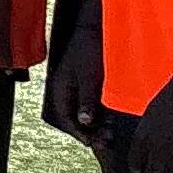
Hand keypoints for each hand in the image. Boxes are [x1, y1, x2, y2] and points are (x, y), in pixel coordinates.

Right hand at [40, 0, 104, 143]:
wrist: (97, 29)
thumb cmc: (90, 50)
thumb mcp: (88, 76)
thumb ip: (85, 99)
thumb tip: (83, 122)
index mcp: (60, 88)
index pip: (65, 117)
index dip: (78, 132)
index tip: (91, 143)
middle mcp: (67, 90)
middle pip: (74, 118)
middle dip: (88, 132)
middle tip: (104, 142)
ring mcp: (77, 88)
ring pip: (84, 113)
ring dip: (96, 125)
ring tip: (111, 133)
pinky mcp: (88, 84)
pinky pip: (92, 105)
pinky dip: (101, 114)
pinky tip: (112, 119)